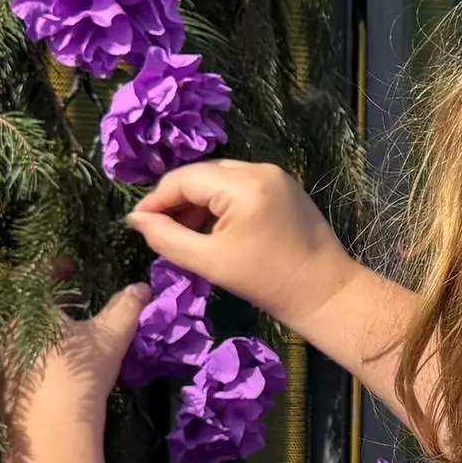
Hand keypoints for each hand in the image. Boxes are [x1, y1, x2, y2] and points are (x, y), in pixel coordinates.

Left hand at [1, 281, 145, 431]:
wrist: (49, 431)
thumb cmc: (78, 373)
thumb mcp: (109, 337)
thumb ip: (126, 308)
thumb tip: (142, 288)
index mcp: (26, 308)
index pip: (34, 273)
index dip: (54, 265)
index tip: (71, 267)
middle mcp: (2, 328)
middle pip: (21, 304)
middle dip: (45, 301)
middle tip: (69, 303)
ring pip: (14, 335)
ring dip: (36, 331)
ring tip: (62, 339)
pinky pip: (11, 362)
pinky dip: (29, 360)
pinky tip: (49, 372)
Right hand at [129, 159, 356, 332]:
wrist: (325, 292)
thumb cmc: (266, 281)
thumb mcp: (209, 262)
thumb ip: (167, 238)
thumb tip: (136, 220)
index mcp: (244, 184)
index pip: (184, 179)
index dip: (156, 200)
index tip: (136, 224)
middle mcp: (260, 169)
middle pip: (202, 175)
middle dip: (176, 201)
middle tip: (158, 231)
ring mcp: (275, 176)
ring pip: (220, 179)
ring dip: (197, 202)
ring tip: (182, 235)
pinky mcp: (284, 187)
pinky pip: (240, 186)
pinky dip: (220, 204)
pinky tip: (210, 230)